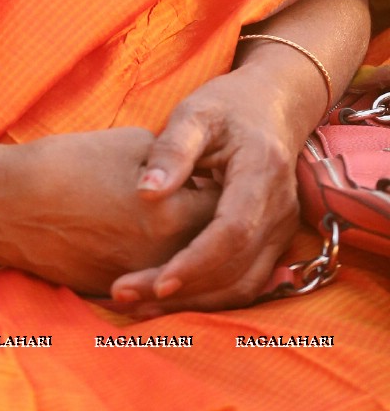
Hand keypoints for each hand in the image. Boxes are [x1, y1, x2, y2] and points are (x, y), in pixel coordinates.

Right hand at [0, 128, 216, 295]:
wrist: (7, 204)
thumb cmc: (66, 163)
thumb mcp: (130, 144)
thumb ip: (175, 162)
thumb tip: (195, 171)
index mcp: (173, 216)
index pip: (223, 206)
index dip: (222, 185)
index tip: (217, 168)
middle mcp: (165, 257)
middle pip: (209, 245)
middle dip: (211, 221)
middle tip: (204, 193)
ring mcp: (140, 280)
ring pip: (183, 268)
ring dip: (188, 247)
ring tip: (178, 218)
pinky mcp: (116, 291)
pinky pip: (152, 280)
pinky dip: (159, 264)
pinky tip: (149, 239)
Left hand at [110, 68, 300, 313]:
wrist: (270, 107)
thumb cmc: (226, 106)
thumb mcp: (195, 114)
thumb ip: (172, 150)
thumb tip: (146, 192)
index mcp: (262, 173)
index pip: (233, 232)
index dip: (196, 262)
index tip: (155, 281)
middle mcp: (280, 210)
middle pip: (237, 269)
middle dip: (185, 291)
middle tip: (128, 297)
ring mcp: (282, 230)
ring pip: (245, 285)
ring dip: (196, 302)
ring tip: (140, 304)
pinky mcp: (273, 242)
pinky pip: (246, 281)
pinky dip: (210, 295)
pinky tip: (169, 297)